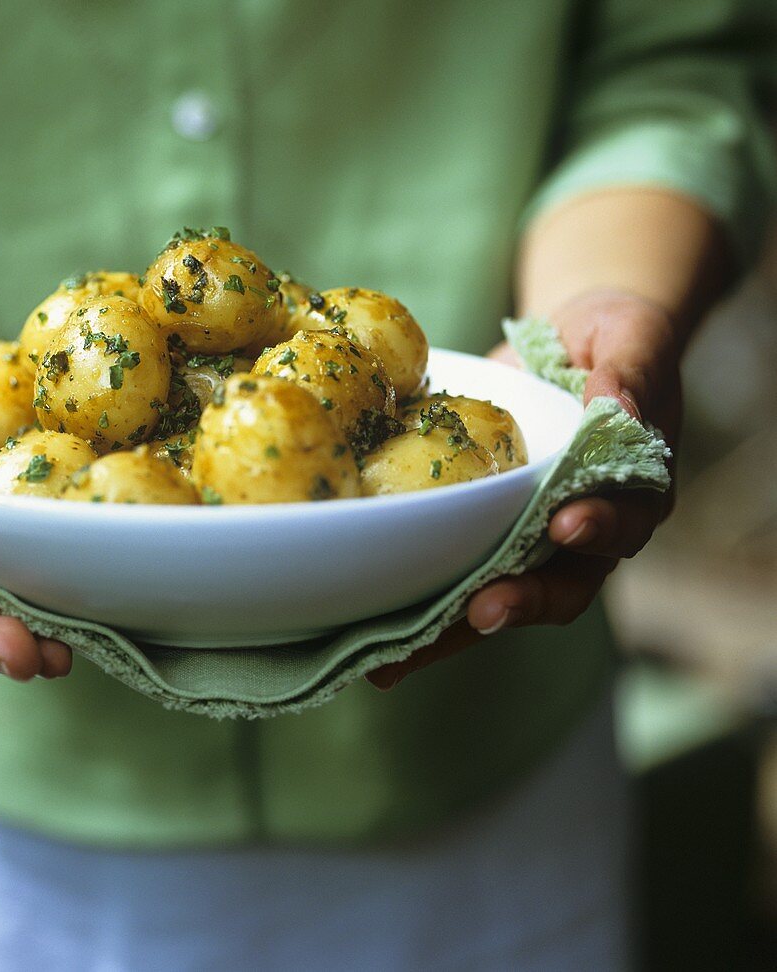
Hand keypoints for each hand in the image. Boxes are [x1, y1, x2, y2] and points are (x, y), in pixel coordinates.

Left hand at [367, 289, 679, 689]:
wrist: (570, 338)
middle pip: (558, 582)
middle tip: (480, 610)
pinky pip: (453, 570)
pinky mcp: (481, 527)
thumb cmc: (614, 337)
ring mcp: (528, 534)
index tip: (566, 524)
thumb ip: (628, 372)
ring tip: (397, 660)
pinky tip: (366, 630)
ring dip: (450, 629)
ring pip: (496, 592)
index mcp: (632, 490)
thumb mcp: (631, 338)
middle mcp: (583, 529)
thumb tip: (617, 405)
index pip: (624, 521)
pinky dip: (416, 604)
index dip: (599, 529)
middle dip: (519, 600)